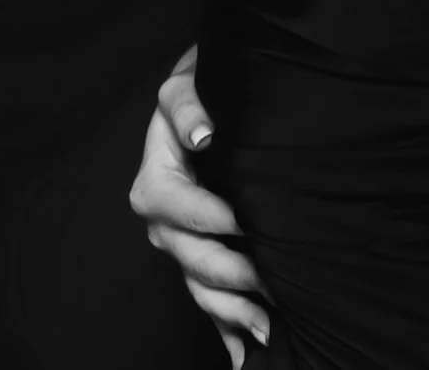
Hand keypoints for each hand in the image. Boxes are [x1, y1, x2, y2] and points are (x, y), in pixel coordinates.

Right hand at [128, 46, 267, 367]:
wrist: (202, 106)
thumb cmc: (198, 93)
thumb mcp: (186, 86)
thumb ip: (188, 105)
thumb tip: (203, 132)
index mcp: (156, 182)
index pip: (177, 206)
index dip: (209, 217)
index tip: (243, 223)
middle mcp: (163, 223)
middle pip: (192, 257)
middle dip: (231, 275)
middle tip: (272, 285)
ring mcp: (180, 248)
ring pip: (201, 288)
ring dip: (231, 313)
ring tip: (266, 329)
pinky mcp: (198, 262)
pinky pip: (208, 302)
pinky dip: (225, 330)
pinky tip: (243, 354)